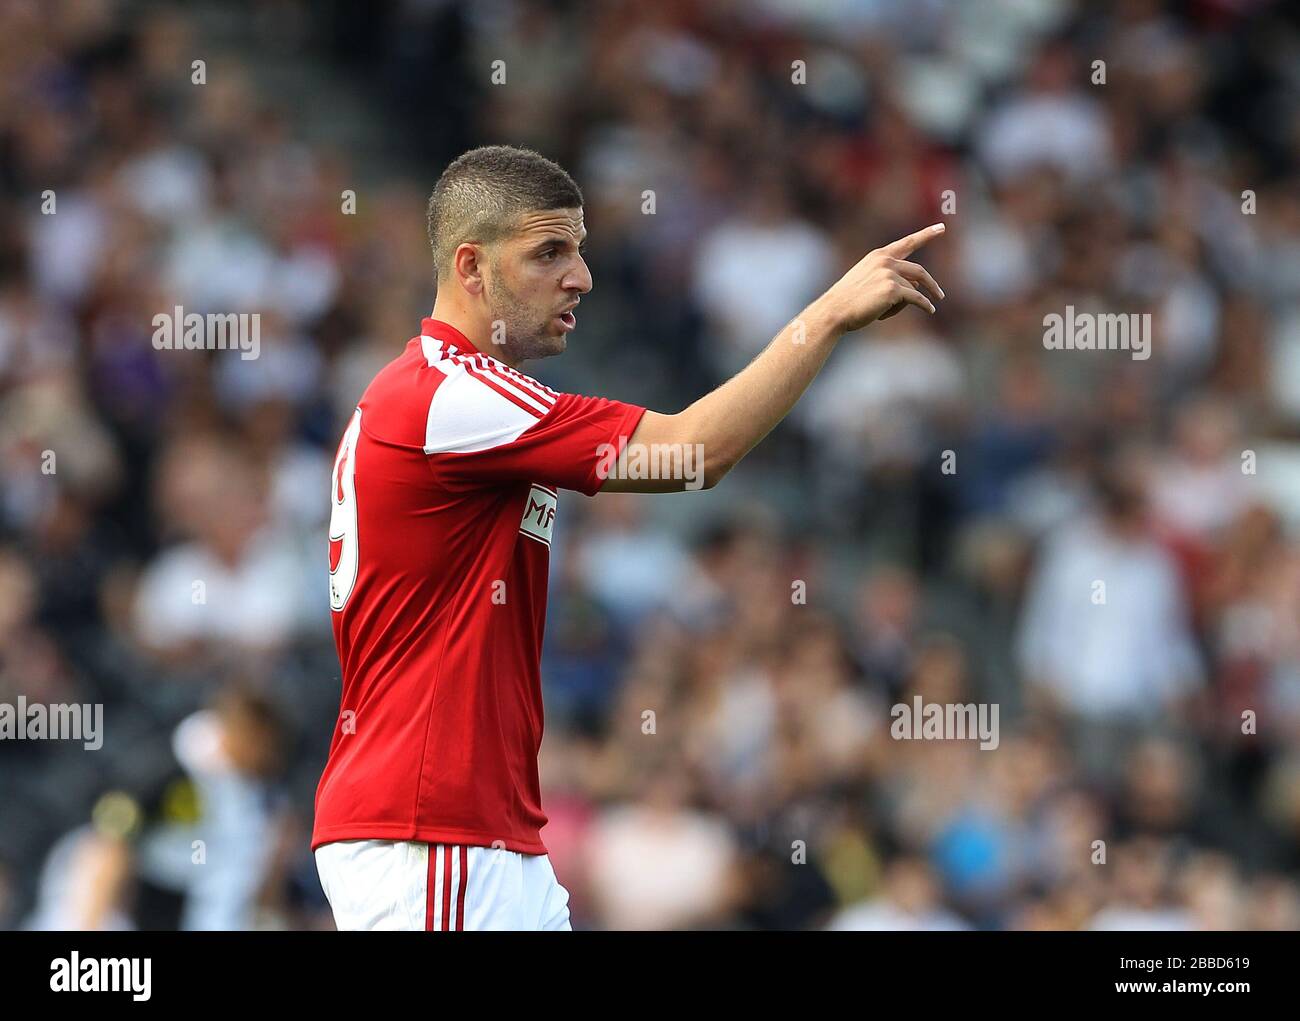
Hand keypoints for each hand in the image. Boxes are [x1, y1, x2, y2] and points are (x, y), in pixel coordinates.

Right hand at [818, 223, 946, 332]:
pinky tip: (930, 310)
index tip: (941, 228)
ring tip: (911, 311)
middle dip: (932, 284)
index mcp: (878, 256)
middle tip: (940, 295)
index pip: (907, 243)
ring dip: (912, 303)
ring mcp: (889, 274)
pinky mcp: (893, 289)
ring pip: (914, 289)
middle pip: (919, 271)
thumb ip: (890, 278)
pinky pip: (916, 298)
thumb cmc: (849, 301)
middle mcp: (885, 261)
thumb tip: (917, 287)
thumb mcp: (867, 281)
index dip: (926, 235)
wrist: (834, 311)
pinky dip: (925, 305)